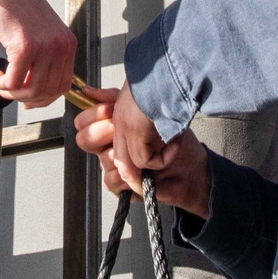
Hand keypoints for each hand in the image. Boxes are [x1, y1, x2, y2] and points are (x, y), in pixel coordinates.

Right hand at [0, 0, 76, 106]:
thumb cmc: (17, 6)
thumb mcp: (41, 34)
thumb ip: (43, 58)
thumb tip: (33, 89)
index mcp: (67, 44)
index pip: (62, 85)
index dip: (43, 98)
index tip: (27, 100)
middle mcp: (61, 46)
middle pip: (47, 92)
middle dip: (24, 98)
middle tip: (8, 92)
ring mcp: (45, 47)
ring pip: (31, 90)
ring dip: (11, 93)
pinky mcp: (25, 47)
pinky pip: (14, 81)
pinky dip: (2, 85)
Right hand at [74, 93, 209, 218]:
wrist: (194, 167)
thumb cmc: (174, 137)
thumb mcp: (148, 107)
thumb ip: (116, 98)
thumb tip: (86, 91)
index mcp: (112, 126)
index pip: (83, 121)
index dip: (93, 115)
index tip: (111, 110)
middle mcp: (109, 146)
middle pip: (85, 139)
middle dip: (103, 131)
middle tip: (122, 128)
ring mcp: (114, 167)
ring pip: (104, 159)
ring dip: (130, 153)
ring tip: (150, 149)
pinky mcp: (123, 187)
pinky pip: (111, 181)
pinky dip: (134, 176)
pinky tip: (151, 171)